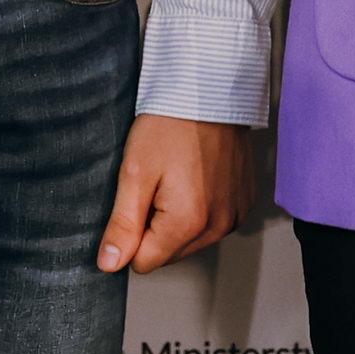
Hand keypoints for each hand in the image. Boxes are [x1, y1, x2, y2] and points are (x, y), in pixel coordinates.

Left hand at [100, 115, 253, 272]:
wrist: (208, 89)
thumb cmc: (171, 124)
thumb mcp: (134, 172)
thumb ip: (122, 225)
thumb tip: (110, 264)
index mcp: (189, 223)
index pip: (144, 262)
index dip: (132, 233)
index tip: (138, 199)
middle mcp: (219, 225)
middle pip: (169, 253)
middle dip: (156, 226)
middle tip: (157, 183)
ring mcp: (236, 214)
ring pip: (192, 240)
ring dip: (179, 218)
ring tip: (178, 176)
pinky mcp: (245, 202)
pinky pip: (214, 223)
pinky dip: (201, 207)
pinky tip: (196, 177)